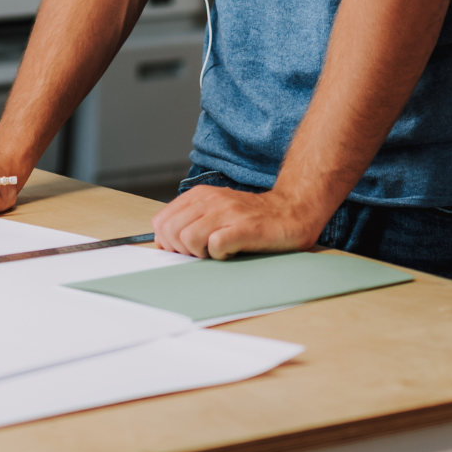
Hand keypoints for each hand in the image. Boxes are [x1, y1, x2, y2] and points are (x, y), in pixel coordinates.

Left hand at [149, 185, 325, 258]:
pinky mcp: (244, 228)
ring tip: (216, 252)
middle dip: (180, 249)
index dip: (167, 241)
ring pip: (188, 238)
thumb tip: (164, 242)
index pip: (161, 221)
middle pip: (170, 231)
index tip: (183, 249)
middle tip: (200, 253)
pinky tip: (231, 252)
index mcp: (200, 195)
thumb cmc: (251, 217)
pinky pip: (215, 246)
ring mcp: (228, 213)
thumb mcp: (215, 211)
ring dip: (199, 253)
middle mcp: (211, 200)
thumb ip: (190, 220)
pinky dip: (219, 255)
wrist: (291, 211)